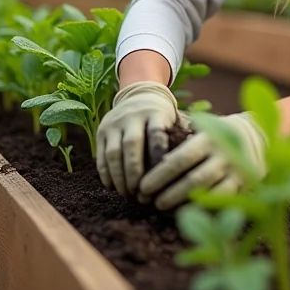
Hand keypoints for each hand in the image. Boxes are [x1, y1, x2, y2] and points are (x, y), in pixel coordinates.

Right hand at [96, 82, 183, 197]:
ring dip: (119, 177)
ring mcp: (114, 122)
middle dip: (135, 172)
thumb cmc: (162, 117)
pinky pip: (101, 155)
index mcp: (155, 112)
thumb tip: (188, 166)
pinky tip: (113, 187)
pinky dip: (106, 174)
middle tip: (140, 194)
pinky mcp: (101, 131)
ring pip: (113, 153)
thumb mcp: (173, 118)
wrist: (140, 95)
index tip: (161, 177)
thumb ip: (180, 137)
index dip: (157, 156)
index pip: (156, 134)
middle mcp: (133, 115)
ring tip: (127, 194)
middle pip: (132, 145)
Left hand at [138, 113, 266, 210]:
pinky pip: (220, 200)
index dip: (161, 173)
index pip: (182, 157)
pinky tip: (184, 213)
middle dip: (168, 192)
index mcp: (210, 137)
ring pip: (206, 191)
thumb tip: (149, 157)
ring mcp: (235, 170)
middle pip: (193, 178)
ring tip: (161, 208)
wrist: (256, 136)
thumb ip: (181, 138)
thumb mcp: (202, 128)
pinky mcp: (243, 185)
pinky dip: (201, 208)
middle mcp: (224, 153)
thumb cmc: (217, 134)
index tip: (143, 186)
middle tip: (147, 201)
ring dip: (181, 202)